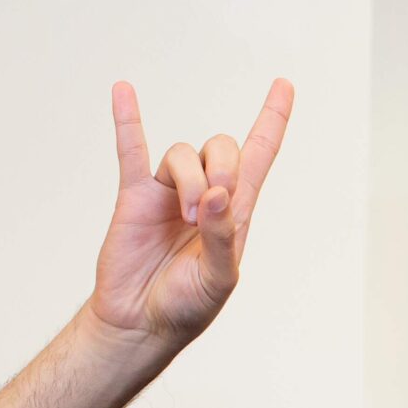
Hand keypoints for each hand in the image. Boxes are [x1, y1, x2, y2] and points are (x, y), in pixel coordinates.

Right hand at [87, 80, 292, 347]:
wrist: (142, 322)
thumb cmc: (188, 303)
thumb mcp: (220, 278)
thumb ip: (223, 237)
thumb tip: (217, 193)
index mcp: (236, 210)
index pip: (260, 154)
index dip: (272, 119)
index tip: (284, 85)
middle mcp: (205, 193)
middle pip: (221, 146)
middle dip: (220, 168)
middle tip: (208, 209)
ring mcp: (169, 192)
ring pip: (181, 153)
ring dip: (188, 179)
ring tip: (186, 217)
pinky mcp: (135, 196)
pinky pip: (131, 150)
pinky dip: (128, 120)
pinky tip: (124, 90)